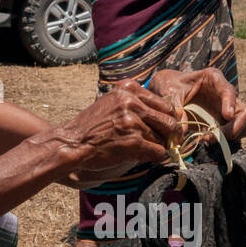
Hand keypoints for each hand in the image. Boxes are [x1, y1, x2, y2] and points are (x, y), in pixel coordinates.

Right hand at [58, 82, 182, 178]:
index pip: (165, 104)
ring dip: (157, 147)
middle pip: (170, 120)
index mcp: (129, 88)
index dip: (169, 120)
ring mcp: (133, 121)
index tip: (165, 130)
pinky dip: (154, 158)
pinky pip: (158, 152)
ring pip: (163, 138)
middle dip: (171, 135)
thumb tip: (173, 114)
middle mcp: (132, 101)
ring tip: (142, 150)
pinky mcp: (134, 141)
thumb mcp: (114, 103)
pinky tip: (141, 156)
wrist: (71, 143)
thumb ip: (138, 104)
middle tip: (167, 144)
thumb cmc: (92, 127)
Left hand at [149, 67, 245, 142]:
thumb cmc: (170, 85)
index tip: (227, 116)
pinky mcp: (221, 122)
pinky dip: (222, 140)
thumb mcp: (170, 92)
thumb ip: (176, 107)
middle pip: (245, 112)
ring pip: (244, 126)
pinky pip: (232, 134)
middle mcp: (225, 95)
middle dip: (236, 127)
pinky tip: (204, 139)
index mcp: (214, 79)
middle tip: (216, 135)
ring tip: (208, 138)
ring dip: (231, 136)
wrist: (168, 90)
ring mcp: (226, 110)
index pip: (229, 90)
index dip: (231, 103)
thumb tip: (183, 131)